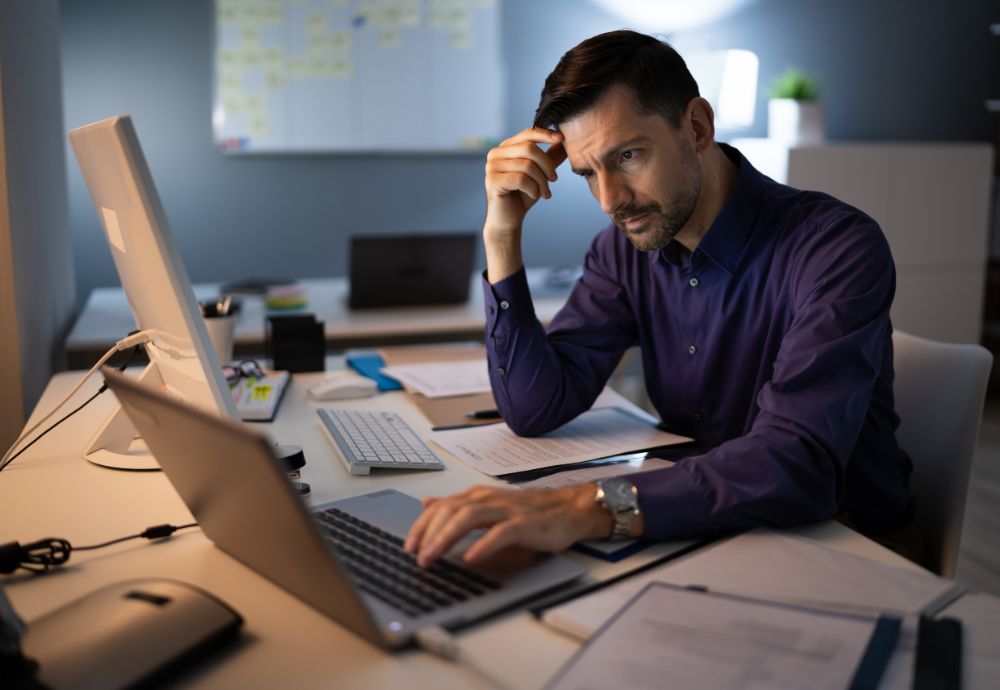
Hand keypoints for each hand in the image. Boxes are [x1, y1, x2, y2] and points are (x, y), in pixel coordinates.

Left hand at [404, 483, 611, 567]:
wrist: (568, 509)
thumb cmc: (529, 512)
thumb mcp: (488, 505)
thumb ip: (458, 505)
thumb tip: (427, 503)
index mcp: (477, 496)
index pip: (441, 506)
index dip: (421, 525)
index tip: (408, 546)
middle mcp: (488, 499)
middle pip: (450, 510)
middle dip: (429, 533)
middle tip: (416, 556)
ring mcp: (506, 510)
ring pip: (469, 518)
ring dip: (446, 538)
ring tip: (432, 557)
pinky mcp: (524, 524)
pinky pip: (500, 533)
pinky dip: (483, 545)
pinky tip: (471, 558)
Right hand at [483, 128, 567, 282]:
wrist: (508, 220)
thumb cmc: (522, 196)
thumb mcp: (540, 174)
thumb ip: (549, 157)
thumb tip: (563, 141)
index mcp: (506, 148)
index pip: (527, 133)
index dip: (546, 134)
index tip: (562, 139)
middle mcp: (495, 154)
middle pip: (529, 149)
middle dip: (547, 165)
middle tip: (554, 180)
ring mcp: (491, 167)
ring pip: (527, 165)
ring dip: (541, 181)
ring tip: (545, 193)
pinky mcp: (492, 181)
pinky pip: (521, 179)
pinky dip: (533, 188)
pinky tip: (535, 195)